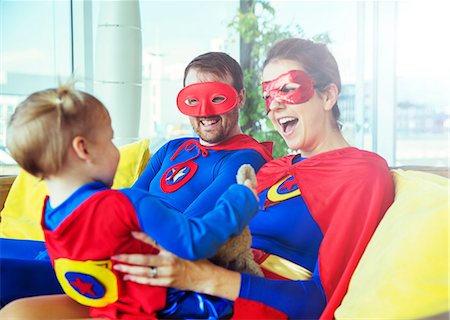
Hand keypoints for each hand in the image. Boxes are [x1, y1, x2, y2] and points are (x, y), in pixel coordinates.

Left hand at [112, 232, 240, 299]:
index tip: (131, 231)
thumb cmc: (196, 259)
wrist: (206, 276)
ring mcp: (168, 273)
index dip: (143, 236)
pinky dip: (137, 280)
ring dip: (129, 270)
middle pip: (145, 260)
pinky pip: (149, 282)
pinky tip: (128, 277)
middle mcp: (169, 261)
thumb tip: (159, 229)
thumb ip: (172, 240)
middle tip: (115, 256)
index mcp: (174, 249)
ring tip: (117, 267)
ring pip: (144, 272)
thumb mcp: (185, 246)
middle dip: (128, 258)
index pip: (156, 240)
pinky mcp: (168, 282)